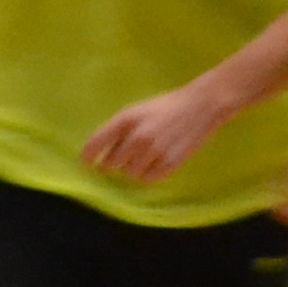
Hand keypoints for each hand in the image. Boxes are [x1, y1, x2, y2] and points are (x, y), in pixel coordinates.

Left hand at [84, 81, 229, 185]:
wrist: (201, 106)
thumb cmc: (164, 108)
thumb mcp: (136, 112)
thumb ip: (117, 130)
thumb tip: (99, 155)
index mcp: (125, 120)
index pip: (95, 144)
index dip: (88, 156)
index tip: (87, 162)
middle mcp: (137, 137)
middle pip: (111, 164)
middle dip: (115, 162)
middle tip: (125, 156)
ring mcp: (154, 151)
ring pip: (130, 174)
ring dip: (133, 169)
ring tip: (145, 156)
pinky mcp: (170, 163)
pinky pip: (148, 179)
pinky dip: (149, 174)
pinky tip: (156, 162)